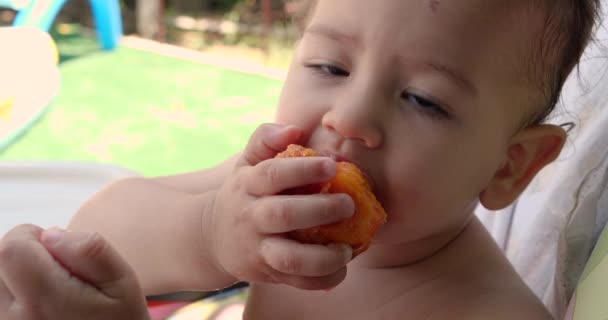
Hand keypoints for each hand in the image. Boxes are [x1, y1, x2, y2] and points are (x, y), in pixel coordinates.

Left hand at [0, 224, 148, 319]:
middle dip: (24, 255)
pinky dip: (18, 295)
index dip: (34, 237)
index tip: (59, 251)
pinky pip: (2, 301)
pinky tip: (41, 307)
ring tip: (49, 292)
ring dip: (18, 276)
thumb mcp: (122, 282)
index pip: (11, 247)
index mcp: (45, 300)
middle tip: (58, 273)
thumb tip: (51, 233)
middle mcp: (14, 319)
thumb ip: (89, 251)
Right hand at [205, 124, 354, 290]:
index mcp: (248, 184)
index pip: (272, 174)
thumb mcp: (247, 162)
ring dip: (323, 256)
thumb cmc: (244, 191)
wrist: (212, 237)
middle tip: (348, 204)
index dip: (303, 170)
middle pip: (282, 215)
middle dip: (319, 210)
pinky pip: (297, 282)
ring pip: (289, 258)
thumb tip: (294, 129)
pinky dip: (322, 280)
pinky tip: (341, 268)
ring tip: (348, 248)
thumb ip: (266, 139)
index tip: (332, 165)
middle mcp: (250, 217)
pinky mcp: (267, 273)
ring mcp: (258, 248)